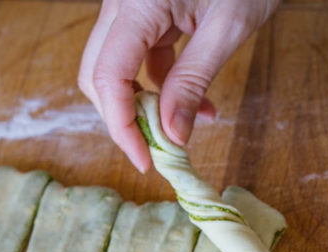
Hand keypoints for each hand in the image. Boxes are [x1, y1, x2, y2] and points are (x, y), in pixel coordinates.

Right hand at [78, 0, 277, 171]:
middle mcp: (123, 5)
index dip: (121, 126)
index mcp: (137, 3)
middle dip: (125, 119)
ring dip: (147, 107)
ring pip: (117, 70)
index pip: (108, 77)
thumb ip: (193, 81)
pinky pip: (142, 60)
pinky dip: (162, 88)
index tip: (146, 160)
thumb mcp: (227, 28)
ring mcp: (132, 9)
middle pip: (100, 75)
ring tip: (186, 128)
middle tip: (158, 150)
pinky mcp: (148, 14)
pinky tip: (195, 104)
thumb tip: (172, 136)